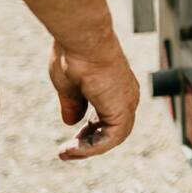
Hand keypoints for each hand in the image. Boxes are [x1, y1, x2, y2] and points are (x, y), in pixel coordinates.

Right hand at [49, 38, 139, 159]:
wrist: (82, 40)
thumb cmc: (75, 55)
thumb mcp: (69, 86)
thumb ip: (73, 105)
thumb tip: (71, 122)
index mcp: (115, 88)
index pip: (107, 118)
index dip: (89, 132)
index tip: (71, 140)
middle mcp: (125, 96)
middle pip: (111, 130)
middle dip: (88, 144)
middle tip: (66, 151)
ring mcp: (126, 102)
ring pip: (113, 137)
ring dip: (88, 149)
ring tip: (65, 152)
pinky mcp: (122, 109)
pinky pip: (112, 138)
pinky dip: (93, 147)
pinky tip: (74, 149)